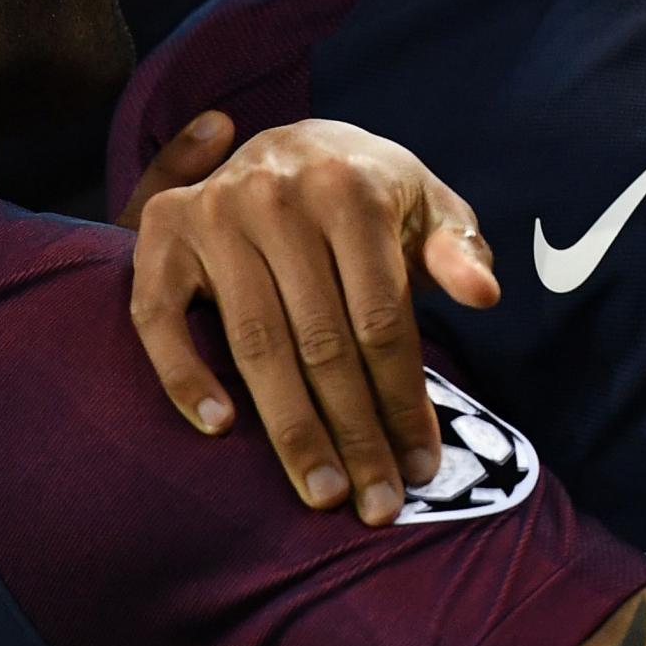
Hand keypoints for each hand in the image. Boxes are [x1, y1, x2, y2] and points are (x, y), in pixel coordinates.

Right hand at [126, 113, 498, 524]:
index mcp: (351, 188)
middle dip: (354, 433)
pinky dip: (184, 375)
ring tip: (323, 493)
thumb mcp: (427, 203)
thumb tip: (485, 295)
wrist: (293, 141)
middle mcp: (278, 196)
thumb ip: (456, 249)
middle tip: (376, 504)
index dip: (403, 398)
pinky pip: (160, 318)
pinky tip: (220, 429)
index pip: (381, 317)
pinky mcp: (163, 233)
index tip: (421, 465)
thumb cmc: (370, 189)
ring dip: (290, 429)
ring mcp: (214, 214)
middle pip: (322, 342)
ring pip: (255, 343)